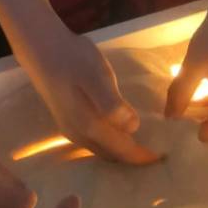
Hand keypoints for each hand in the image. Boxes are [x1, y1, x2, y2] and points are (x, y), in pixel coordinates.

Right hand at [28, 30, 160, 164]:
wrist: (41, 48)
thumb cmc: (72, 58)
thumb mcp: (94, 75)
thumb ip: (111, 103)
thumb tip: (133, 127)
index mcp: (89, 126)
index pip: (122, 151)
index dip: (143, 157)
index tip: (166, 157)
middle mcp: (79, 135)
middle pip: (112, 156)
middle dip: (134, 159)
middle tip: (160, 156)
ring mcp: (71, 130)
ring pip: (102, 151)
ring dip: (122, 153)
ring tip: (144, 148)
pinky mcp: (68, 122)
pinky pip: (94, 142)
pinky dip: (111, 143)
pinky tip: (120, 134)